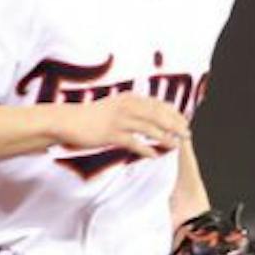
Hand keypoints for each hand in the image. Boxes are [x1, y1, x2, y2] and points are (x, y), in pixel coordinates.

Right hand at [60, 93, 188, 158]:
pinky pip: (134, 143)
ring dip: (165, 138)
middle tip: (187, 135)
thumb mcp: (112, 107)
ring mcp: (119, 120)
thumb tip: (147, 115)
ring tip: (175, 146)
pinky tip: (154, 156)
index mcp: (129, 98)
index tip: (184, 122)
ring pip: (150, 129)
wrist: (67, 121)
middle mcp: (127, 106)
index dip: (174, 113)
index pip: (158, 104)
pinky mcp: (111, 134)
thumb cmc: (89, 116)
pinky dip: (146, 150)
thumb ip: (130, 109)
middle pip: (159, 115)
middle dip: (175, 125)